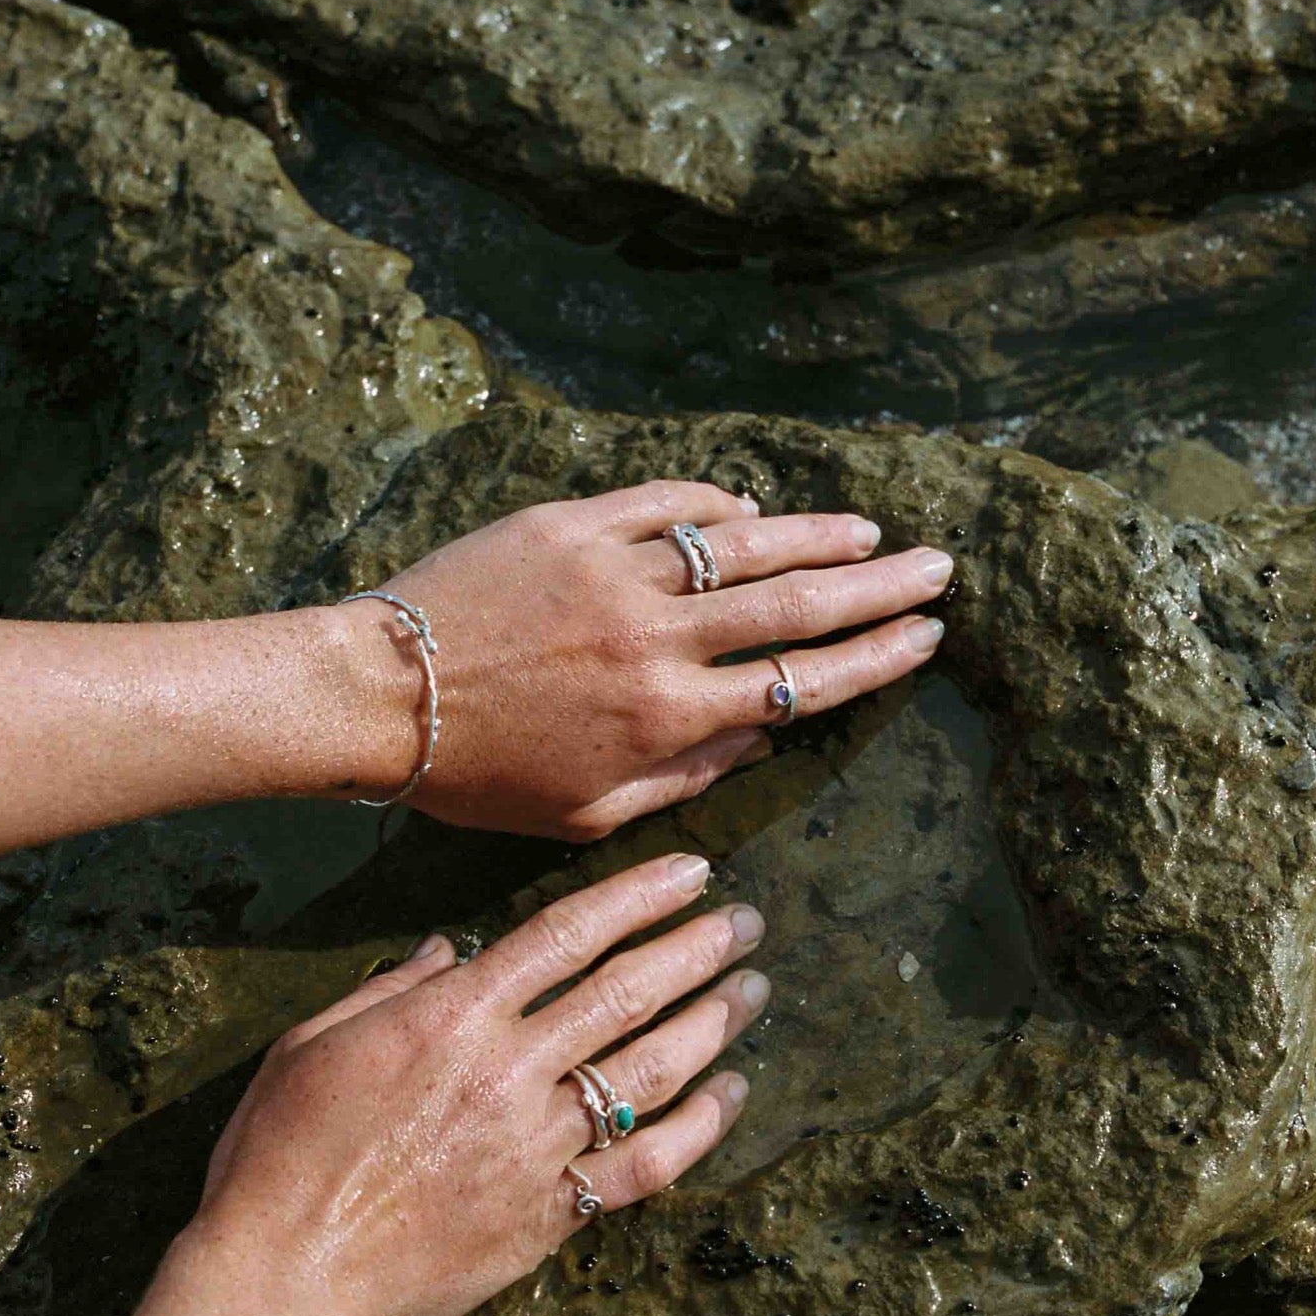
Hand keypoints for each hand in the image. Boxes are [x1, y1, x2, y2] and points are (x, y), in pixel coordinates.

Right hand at [191, 852, 763, 1315]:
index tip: (692, 872)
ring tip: (753, 989)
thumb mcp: (311, 1043)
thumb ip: (391, 988)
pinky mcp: (551, 1215)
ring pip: (650, 1068)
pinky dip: (698, 1128)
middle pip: (626, 990)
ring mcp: (538, 1144)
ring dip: (712, 1023)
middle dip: (696, 948)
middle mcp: (511, 1070)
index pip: (568, 933)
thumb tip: (451, 948)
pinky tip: (730, 1094)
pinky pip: (646, 1165)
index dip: (639, 895)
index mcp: (454, 1016)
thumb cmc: (278, 1152)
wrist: (284, 1276)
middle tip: (745, 921)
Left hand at [343, 479, 951, 836]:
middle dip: (879, 586)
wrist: (378, 697)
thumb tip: (757, 731)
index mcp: (667, 718)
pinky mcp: (571, 525)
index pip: (800, 682)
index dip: (875, 657)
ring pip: (742, 544)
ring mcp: (616, 572)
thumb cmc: (478, 774)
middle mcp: (658, 639)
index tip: (925, 636)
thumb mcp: (587, 812)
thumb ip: (684, 778)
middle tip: (937, 566)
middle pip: (796, 604)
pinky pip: (663, 503)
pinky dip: (716, 504)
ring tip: (869, 529)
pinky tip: (751, 507)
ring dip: (816, 534)